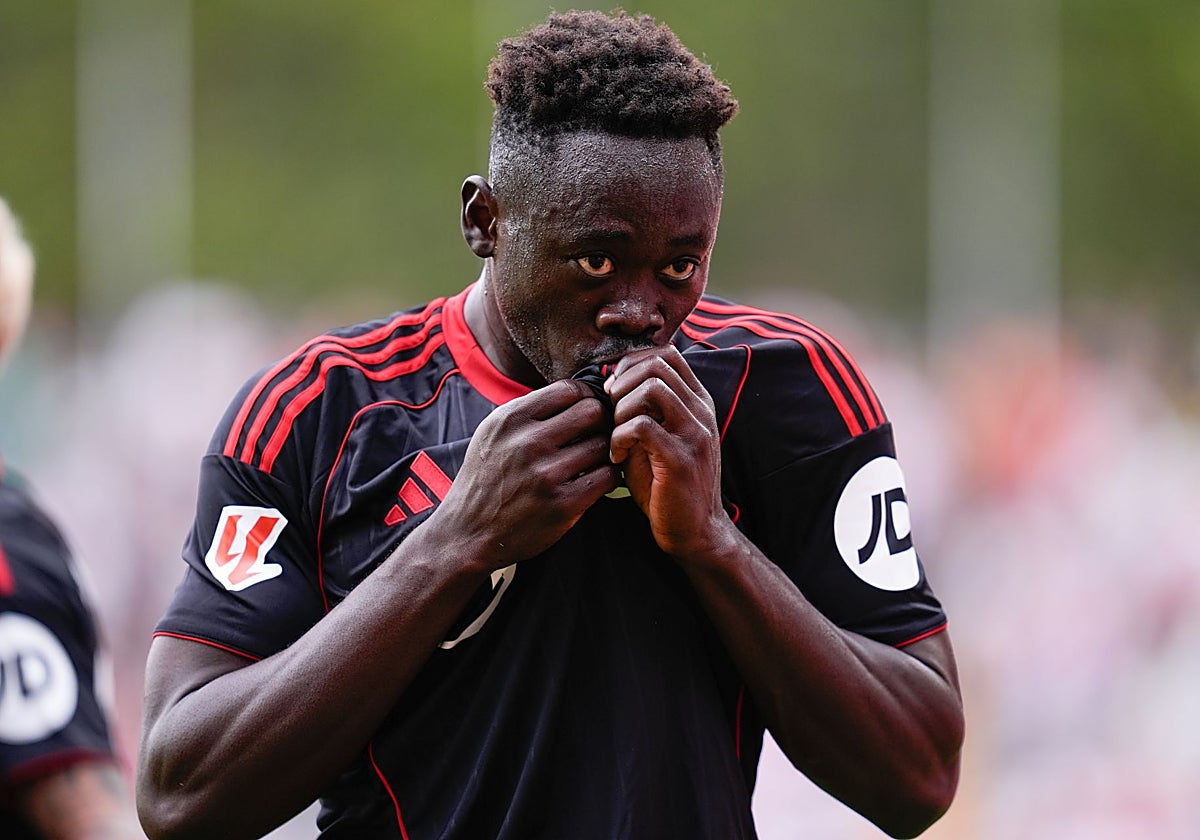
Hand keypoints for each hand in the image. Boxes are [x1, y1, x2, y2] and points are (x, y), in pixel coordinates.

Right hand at [430, 379, 619, 569]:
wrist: (467, 533)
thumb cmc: (485, 480)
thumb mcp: (493, 434)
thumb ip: (528, 412)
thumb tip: (575, 394)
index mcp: (511, 419)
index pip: (569, 389)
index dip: (586, 397)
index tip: (586, 410)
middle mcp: (528, 443)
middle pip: (592, 411)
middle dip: (600, 421)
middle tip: (596, 434)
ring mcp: (546, 475)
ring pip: (603, 444)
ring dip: (604, 451)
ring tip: (594, 460)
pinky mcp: (562, 505)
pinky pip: (607, 476)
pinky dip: (609, 476)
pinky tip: (597, 479)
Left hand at [606, 347, 727, 559]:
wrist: (695, 531)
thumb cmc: (666, 484)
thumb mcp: (655, 437)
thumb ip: (641, 408)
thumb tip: (609, 381)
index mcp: (697, 401)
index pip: (667, 354)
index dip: (632, 363)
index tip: (615, 390)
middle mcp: (700, 411)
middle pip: (657, 363)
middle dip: (622, 381)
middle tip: (610, 410)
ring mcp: (694, 432)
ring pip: (651, 387)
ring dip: (621, 407)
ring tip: (615, 434)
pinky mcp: (681, 458)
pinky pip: (642, 425)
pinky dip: (619, 437)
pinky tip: (617, 456)